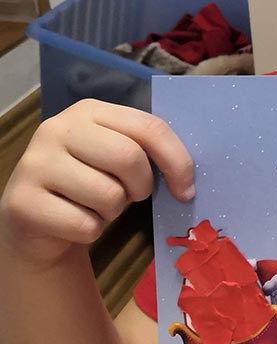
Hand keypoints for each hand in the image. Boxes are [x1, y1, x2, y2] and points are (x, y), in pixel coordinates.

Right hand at [0, 99, 193, 266]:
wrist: (36, 221)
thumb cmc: (88, 184)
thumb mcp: (116, 157)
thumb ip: (146, 150)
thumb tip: (188, 176)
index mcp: (88, 111)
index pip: (148, 127)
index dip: (176, 160)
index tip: (187, 189)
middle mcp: (57, 129)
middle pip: (128, 157)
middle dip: (141, 186)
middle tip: (132, 195)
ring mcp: (35, 164)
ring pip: (107, 195)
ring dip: (113, 211)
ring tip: (96, 206)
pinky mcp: (21, 202)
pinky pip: (84, 225)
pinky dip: (91, 231)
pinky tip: (74, 221)